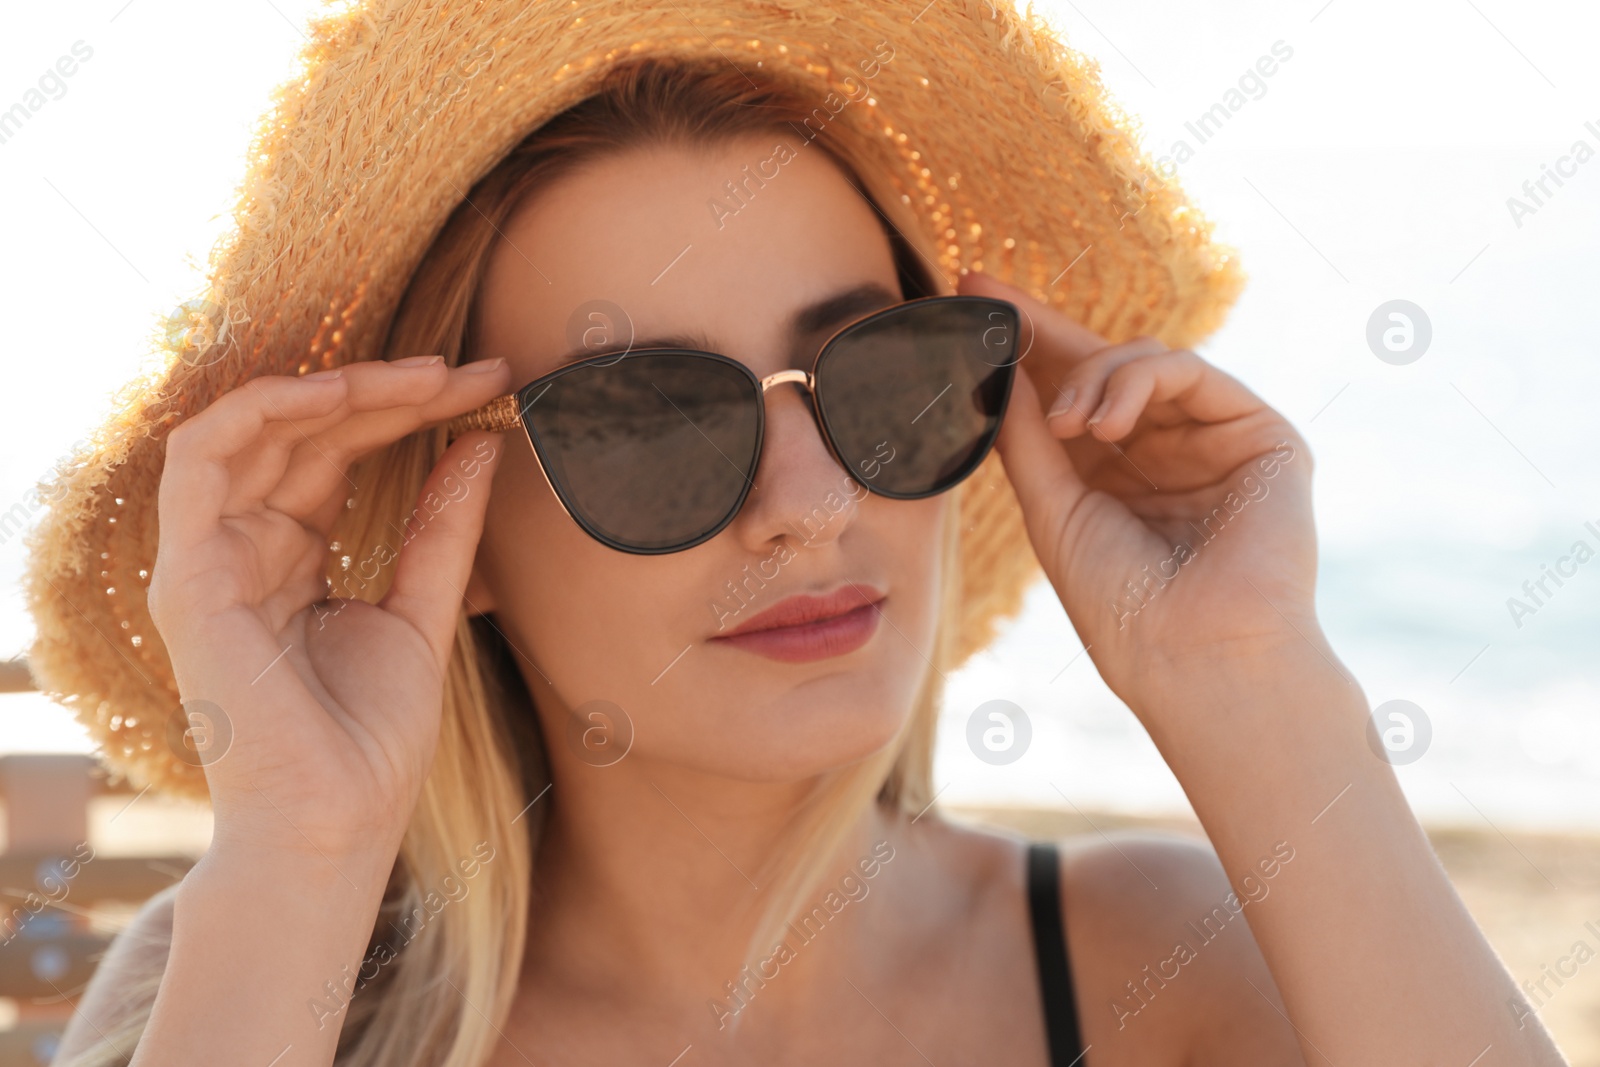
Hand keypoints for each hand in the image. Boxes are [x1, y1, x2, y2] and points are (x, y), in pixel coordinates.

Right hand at [147, 355, 512, 867]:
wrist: (336, 823)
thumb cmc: (372, 739)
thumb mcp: (423, 610)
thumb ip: (442, 528)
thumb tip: (481, 444)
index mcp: (293, 560)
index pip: (339, 456)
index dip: (407, 412)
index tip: (485, 386)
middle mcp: (245, 550)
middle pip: (306, 436)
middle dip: (389, 393)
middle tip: (471, 372)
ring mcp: (211, 561)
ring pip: (257, 432)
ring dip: (337, 390)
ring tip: (421, 376)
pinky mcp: (188, 575)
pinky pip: (200, 460)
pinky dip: (260, 411)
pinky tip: (337, 393)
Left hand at [960, 272, 1323, 710]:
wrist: (1193, 656)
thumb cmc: (1121, 605)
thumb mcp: (1052, 509)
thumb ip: (1026, 435)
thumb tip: (995, 364)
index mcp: (1116, 477)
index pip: (1065, 394)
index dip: (1021, 347)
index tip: (965, 299)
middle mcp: (1165, 452)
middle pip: (1101, 365)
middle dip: (1040, 325)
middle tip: (981, 290)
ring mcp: (1214, 441)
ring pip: (1144, 360)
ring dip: (1090, 375)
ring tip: (1066, 423)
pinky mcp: (1262, 435)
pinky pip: (1192, 373)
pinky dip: (1137, 381)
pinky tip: (1103, 422)